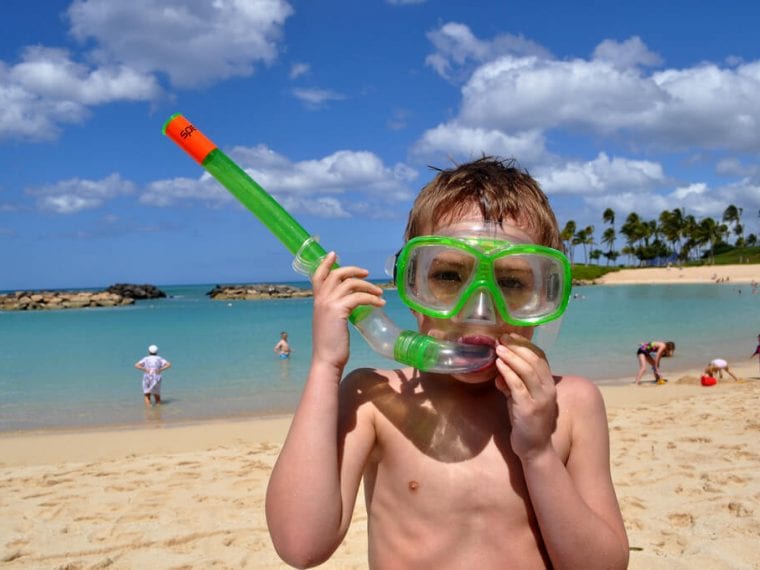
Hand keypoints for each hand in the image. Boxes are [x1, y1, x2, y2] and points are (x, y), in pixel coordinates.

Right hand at [310, 252, 384, 370]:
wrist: (326, 360)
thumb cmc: (330, 345)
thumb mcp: (329, 323)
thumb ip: (334, 311)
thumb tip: (348, 304)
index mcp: (317, 301)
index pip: (317, 275)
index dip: (325, 263)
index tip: (334, 254)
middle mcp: (321, 299)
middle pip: (337, 274)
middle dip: (353, 270)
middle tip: (366, 273)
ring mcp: (329, 304)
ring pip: (351, 284)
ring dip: (368, 286)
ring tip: (379, 293)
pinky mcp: (339, 310)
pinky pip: (359, 297)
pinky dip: (372, 298)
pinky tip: (380, 303)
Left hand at [493, 333, 557, 460]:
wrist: (535, 449)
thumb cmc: (527, 423)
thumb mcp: (519, 399)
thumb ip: (512, 384)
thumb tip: (500, 369)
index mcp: (549, 385)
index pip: (541, 358)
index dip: (526, 345)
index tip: (511, 335)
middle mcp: (548, 390)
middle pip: (534, 360)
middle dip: (517, 346)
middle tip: (502, 338)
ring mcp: (540, 399)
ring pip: (527, 370)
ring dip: (512, 356)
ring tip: (499, 348)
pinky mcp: (529, 408)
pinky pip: (518, 386)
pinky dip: (508, 373)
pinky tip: (499, 365)